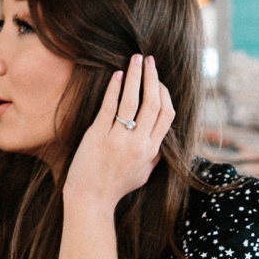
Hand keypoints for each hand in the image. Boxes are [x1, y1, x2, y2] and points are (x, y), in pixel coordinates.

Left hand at [62, 54, 174, 211]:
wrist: (91, 199)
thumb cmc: (116, 187)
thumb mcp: (143, 173)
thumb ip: (154, 155)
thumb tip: (161, 139)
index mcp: (151, 150)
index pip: (167, 114)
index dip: (165, 93)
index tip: (158, 80)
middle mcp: (138, 143)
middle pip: (153, 102)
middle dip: (153, 77)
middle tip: (149, 59)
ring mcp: (118, 138)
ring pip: (132, 100)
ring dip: (135, 75)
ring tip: (135, 59)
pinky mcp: (98, 135)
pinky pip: (110, 107)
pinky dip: (115, 88)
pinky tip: (116, 75)